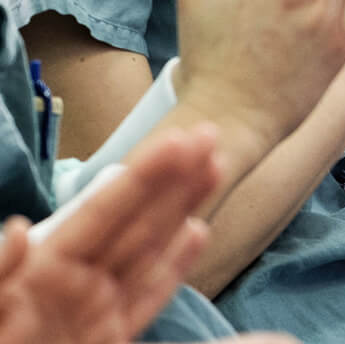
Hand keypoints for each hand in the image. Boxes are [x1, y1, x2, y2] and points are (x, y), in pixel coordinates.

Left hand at [0, 126, 219, 343]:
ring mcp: (90, 319)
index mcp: (39, 277)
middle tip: (210, 136)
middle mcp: (69, 291)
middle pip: (130, 225)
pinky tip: (196, 234)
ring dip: (180, 210)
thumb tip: (18, 229)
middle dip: (169, 181)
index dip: (141, 178)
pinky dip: (171, 269)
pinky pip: (143, 300)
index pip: (99, 217)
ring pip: (145, 253)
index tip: (180, 140)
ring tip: (214, 168)